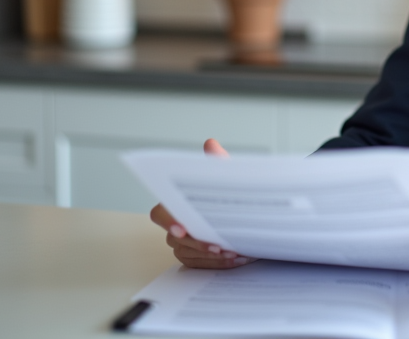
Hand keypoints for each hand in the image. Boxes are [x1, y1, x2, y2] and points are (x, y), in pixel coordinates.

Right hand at [148, 138, 254, 268]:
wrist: (247, 215)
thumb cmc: (229, 194)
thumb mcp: (226, 176)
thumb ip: (217, 162)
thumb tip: (210, 144)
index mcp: (177, 203)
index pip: (161, 212)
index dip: (168, 220)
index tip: (183, 228)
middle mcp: (176, 224)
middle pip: (176, 238)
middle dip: (199, 242)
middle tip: (220, 244)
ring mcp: (183, 243)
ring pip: (188, 253)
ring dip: (211, 255)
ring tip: (235, 251)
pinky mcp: (194, 257)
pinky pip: (199, 264)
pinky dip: (218, 263)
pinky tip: (236, 258)